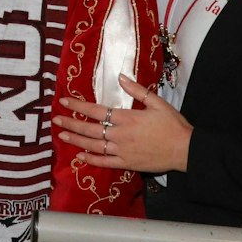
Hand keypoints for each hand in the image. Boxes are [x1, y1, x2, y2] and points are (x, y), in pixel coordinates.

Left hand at [56, 75, 192, 173]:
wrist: (185, 150)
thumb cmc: (173, 125)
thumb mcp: (157, 103)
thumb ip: (137, 90)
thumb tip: (120, 77)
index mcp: (127, 118)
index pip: (96, 110)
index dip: (78, 106)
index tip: (64, 102)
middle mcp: (120, 134)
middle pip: (90, 128)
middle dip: (71, 123)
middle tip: (56, 120)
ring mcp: (122, 151)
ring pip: (93, 145)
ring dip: (76, 140)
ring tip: (62, 135)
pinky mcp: (126, 163)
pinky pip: (105, 162)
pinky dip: (91, 159)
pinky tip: (80, 156)